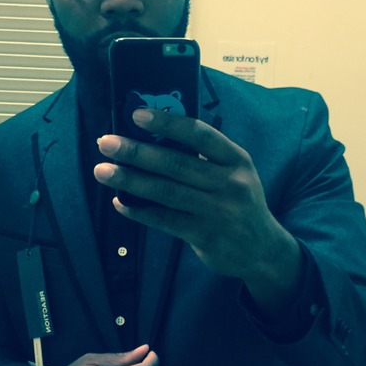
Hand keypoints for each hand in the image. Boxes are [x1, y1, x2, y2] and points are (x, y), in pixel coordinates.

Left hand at [95, 109, 302, 318]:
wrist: (263, 249)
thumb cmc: (240, 201)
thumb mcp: (235, 172)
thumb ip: (206, 157)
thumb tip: (155, 139)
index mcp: (236, 159)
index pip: (200, 134)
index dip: (168, 124)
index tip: (137, 116)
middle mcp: (229, 183)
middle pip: (176, 164)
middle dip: (137, 152)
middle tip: (106, 143)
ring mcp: (217, 211)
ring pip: (166, 192)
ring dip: (130, 180)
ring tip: (103, 171)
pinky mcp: (204, 236)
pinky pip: (164, 220)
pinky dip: (139, 211)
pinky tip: (120, 203)